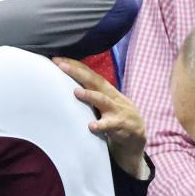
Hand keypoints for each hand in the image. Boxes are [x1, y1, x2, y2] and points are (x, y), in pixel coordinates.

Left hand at [53, 57, 146, 178]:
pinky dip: (101, 125)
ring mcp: (117, 111)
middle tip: (61, 66)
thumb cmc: (116, 116)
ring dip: (90, 95)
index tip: (57, 59)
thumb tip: (67, 84)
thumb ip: (91, 93)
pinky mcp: (120, 126)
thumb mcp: (105, 102)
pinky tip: (91, 126)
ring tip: (76, 92)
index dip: (75, 65)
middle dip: (78, 72)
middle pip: (94, 81)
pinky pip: (110, 125)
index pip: (89, 73)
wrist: (137, 136)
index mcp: (106, 90)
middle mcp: (111, 96)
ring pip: (103, 100)